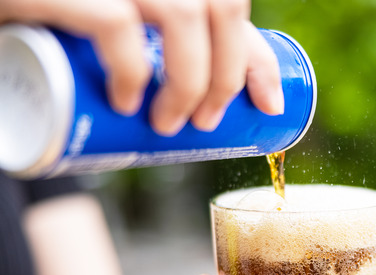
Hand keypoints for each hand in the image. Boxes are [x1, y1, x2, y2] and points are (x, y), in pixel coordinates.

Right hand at [0, 0, 282, 134]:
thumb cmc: (67, 19)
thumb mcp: (133, 22)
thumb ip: (185, 40)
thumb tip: (269, 101)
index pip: (232, 2)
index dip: (259, 57)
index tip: (268, 105)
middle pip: (220, 8)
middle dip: (227, 77)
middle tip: (206, 122)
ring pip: (184, 14)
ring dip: (190, 82)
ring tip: (168, 123)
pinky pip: (116, 24)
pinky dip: (130, 70)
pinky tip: (126, 102)